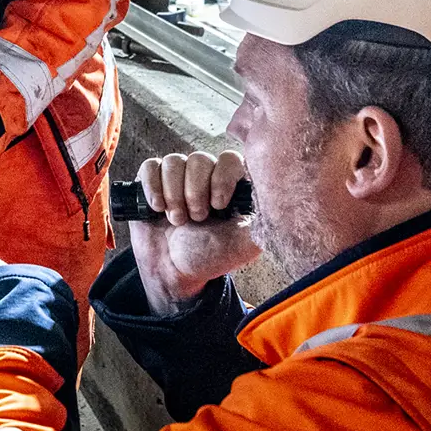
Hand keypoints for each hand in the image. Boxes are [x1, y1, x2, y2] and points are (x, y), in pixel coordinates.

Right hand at [128, 150, 260, 315]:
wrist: (174, 271)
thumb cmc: (211, 256)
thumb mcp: (246, 243)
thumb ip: (264, 220)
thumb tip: (280, 199)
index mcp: (231, 184)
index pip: (230, 159)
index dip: (222, 178)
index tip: (219, 206)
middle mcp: (205, 175)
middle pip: (199, 159)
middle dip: (194, 193)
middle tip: (196, 219)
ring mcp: (178, 176)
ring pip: (174, 162)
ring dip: (173, 194)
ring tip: (177, 220)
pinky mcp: (153, 181)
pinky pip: (151, 167)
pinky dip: (152, 187)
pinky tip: (157, 208)